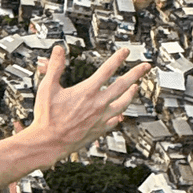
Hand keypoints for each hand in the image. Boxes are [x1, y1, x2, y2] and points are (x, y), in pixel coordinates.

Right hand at [31, 43, 146, 158]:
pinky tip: (122, 112)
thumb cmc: (47, 117)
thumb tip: (59, 50)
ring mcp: (101, 118)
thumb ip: (55, 66)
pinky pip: (116, 120)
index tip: (125, 52)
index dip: (118, 59)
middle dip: (136, 73)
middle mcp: (98, 104)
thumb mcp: (47, 87)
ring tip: (136, 87)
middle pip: (122, 85)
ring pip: (123, 103)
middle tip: (146, 67)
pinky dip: (121, 114)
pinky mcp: (100, 129)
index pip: (107, 70)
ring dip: (131, 94)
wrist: (49, 142)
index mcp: (86, 91)